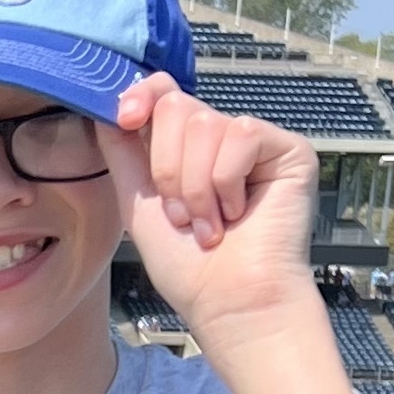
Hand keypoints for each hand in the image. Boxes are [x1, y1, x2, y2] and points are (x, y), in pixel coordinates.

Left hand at [106, 77, 324, 370]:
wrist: (230, 301)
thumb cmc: (189, 267)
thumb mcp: (139, 204)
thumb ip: (123, 153)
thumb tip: (106, 109)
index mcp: (185, 148)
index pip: (164, 92)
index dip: (141, 95)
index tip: (124, 118)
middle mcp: (221, 138)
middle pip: (177, 107)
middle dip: (167, 168)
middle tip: (182, 216)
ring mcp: (255, 142)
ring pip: (204, 125)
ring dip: (195, 187)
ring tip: (209, 224)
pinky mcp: (288, 149)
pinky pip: (240, 135)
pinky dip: (226, 182)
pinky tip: (238, 214)